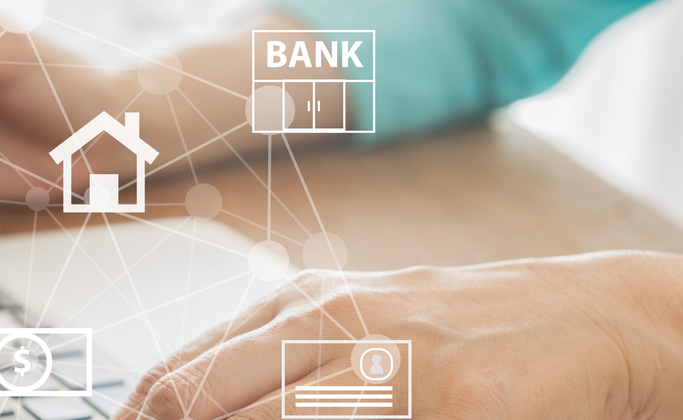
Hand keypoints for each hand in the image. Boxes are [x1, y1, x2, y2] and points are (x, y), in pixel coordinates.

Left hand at [115, 251, 682, 419]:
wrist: (583, 316)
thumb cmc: (452, 332)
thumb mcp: (349, 333)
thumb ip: (271, 370)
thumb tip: (181, 409)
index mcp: (292, 307)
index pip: (175, 378)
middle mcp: (327, 323)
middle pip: (194, 399)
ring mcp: (387, 359)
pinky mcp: (448, 399)